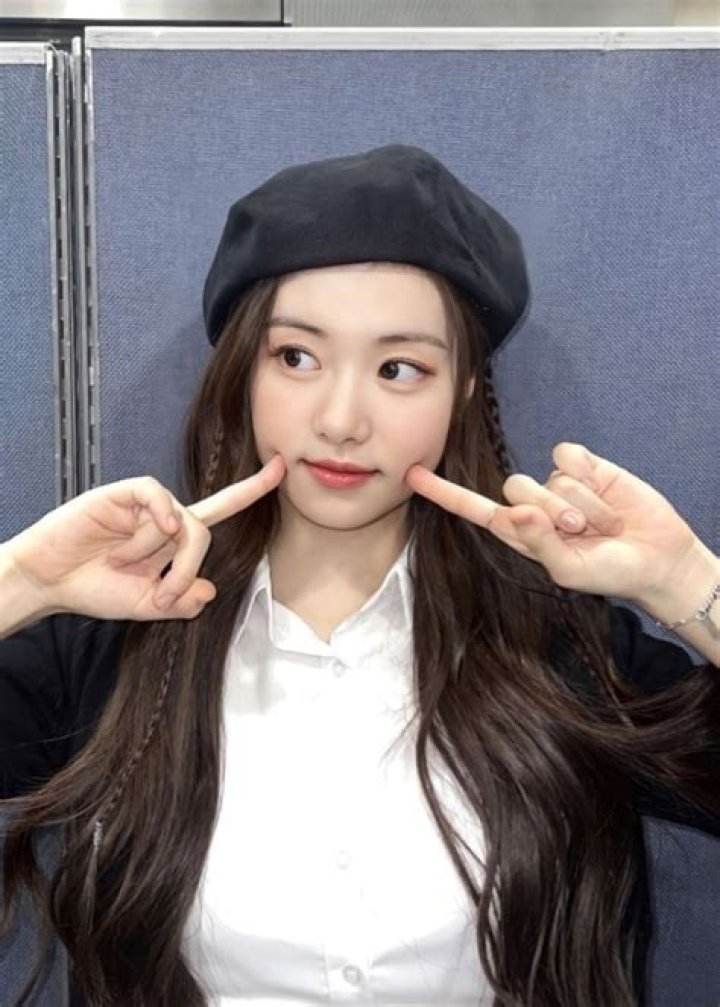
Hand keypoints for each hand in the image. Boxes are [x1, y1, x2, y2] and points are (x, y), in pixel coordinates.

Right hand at [5, 454, 285, 621]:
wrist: (49, 581)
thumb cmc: (95, 589)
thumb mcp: (146, 606)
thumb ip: (181, 602)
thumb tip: (211, 590)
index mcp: (174, 539)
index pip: (223, 510)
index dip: (252, 490)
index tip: (283, 467)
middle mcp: (166, 517)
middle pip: (204, 532)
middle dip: (186, 570)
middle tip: (160, 593)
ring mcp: (146, 505)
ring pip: (181, 521)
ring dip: (156, 555)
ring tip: (119, 564)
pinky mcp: (124, 494)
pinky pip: (158, 495)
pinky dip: (160, 514)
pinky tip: (152, 530)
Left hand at [405, 442, 697, 600]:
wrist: (656, 559)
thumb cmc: (607, 571)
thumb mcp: (568, 570)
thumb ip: (539, 543)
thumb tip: (517, 510)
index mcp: (518, 532)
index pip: (473, 508)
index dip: (443, 492)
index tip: (410, 473)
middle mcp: (532, 504)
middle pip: (517, 489)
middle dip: (553, 513)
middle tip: (582, 534)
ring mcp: (557, 483)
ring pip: (549, 477)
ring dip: (581, 504)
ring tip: (602, 525)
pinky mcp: (584, 465)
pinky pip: (569, 457)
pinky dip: (591, 479)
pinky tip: (607, 498)